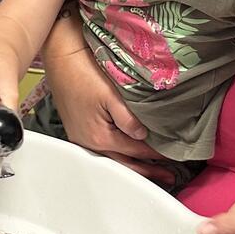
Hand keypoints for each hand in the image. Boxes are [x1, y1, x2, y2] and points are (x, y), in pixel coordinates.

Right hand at [42, 42, 173, 185]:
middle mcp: (89, 143)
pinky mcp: (78, 130)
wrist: (61, 56)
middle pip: (124, 163)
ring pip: (113, 158)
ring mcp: (81, 138)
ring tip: (151, 170)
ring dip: (133, 164)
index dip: (157, 155)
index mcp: (100, 137)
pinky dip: (119, 154)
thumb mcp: (110, 94)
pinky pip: (103, 149)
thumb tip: (142, 135)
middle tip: (168, 177)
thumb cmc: (83, 72)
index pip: (136, 151)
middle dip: (147, 170)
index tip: (174, 157)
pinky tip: (126, 152)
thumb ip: (128, 118)